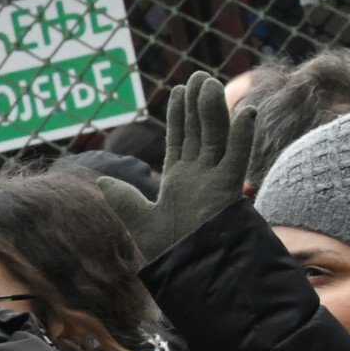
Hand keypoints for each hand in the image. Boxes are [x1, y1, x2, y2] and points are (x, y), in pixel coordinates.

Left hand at [97, 71, 256, 260]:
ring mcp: (215, 181)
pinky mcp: (229, 191)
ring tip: (210, 84)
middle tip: (198, 76)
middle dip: (198, 105)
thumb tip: (103, 182)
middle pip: (200, 132)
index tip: (179, 91)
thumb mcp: (140, 222)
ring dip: (215, 111)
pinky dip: (242, 137)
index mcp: (180, 180)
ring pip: (217, 138)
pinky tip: (246, 113)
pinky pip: (238, 159)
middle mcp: (200, 176)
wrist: (193, 274)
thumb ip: (124, 200)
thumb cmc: (170, 253)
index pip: (180, 139)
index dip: (180, 115)